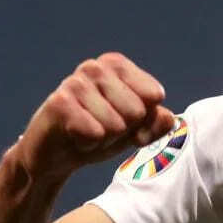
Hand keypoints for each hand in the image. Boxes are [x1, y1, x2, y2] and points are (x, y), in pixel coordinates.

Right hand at [11, 52, 174, 182]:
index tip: (125, 122)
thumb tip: (168, 117)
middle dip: (124, 130)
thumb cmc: (100, 135)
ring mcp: (76, 82)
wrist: (54, 156)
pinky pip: (96, 134)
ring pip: (117, 125)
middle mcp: (96, 66)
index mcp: (117, 65)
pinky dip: (88, 144)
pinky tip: (74, 137)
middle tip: (101, 129)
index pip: (154, 95)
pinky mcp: (59, 103)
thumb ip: (158, 123)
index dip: (144, 119)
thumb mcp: (135, 130)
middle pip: (137, 111)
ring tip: (87, 132)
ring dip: (104, 139)